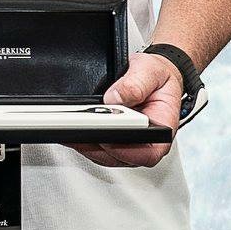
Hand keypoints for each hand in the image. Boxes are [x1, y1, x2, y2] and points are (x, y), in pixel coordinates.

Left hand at [72, 52, 182, 168]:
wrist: (153, 76)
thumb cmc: (158, 77)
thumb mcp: (152, 71)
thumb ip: (136, 84)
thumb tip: (114, 99)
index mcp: (161, 128)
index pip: (147, 154)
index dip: (123, 150)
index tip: (105, 135)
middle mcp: (145, 141)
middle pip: (119, 158)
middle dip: (96, 145)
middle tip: (77, 129)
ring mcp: (128, 143)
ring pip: (104, 156)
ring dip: (85, 144)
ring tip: (69, 128)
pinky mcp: (113, 139)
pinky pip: (96, 147)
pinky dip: (82, 139)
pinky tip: (71, 128)